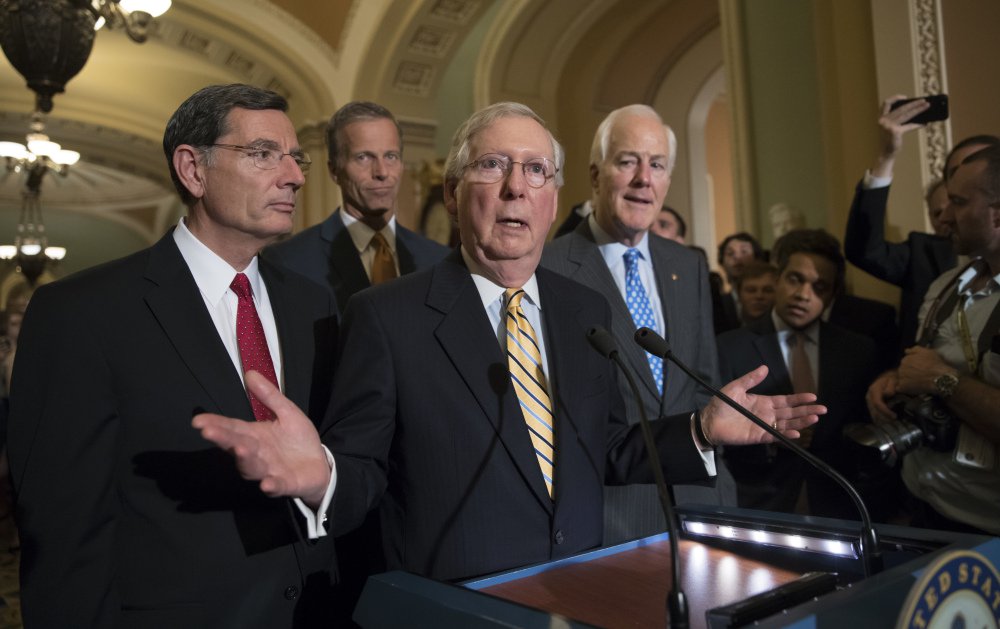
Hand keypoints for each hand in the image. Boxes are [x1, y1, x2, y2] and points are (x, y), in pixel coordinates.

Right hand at [192, 371, 330, 506]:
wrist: (320, 464)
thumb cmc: (298, 439)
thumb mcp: (287, 412)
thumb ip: (269, 396)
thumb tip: (250, 373)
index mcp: (254, 436)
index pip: (232, 428)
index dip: (215, 424)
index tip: (198, 420)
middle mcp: (256, 454)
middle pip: (236, 446)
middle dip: (223, 439)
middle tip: (209, 432)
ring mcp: (269, 471)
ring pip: (252, 467)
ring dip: (245, 459)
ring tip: (239, 448)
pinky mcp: (285, 484)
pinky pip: (276, 486)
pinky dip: (271, 486)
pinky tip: (266, 484)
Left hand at [701, 365, 824, 445]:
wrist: (708, 420)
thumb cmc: (721, 404)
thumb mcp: (735, 387)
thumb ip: (750, 379)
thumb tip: (765, 367)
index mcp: (763, 402)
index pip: (786, 400)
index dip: (799, 399)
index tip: (813, 397)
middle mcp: (767, 414)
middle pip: (791, 413)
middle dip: (807, 410)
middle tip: (822, 410)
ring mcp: (764, 426)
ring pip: (787, 424)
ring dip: (801, 422)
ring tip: (814, 418)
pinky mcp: (758, 436)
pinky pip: (775, 436)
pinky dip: (786, 434)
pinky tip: (796, 433)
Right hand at [866, 370, 899, 422]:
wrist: (891, 376)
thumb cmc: (894, 378)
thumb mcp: (894, 380)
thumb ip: (890, 387)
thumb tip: (887, 394)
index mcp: (874, 390)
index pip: (877, 403)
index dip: (885, 412)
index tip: (894, 416)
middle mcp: (869, 396)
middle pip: (874, 411)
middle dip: (884, 419)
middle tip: (894, 423)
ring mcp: (869, 400)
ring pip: (873, 413)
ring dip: (881, 420)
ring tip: (890, 424)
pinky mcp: (871, 403)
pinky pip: (873, 413)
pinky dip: (878, 419)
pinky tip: (884, 424)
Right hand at [871, 95, 929, 177]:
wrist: (886, 153)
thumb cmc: (890, 139)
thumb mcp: (891, 127)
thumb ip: (897, 118)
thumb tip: (915, 110)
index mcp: (881, 118)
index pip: (886, 103)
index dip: (895, 98)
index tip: (905, 97)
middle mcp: (883, 120)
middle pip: (901, 108)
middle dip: (914, 103)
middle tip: (924, 101)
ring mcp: (888, 126)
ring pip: (907, 114)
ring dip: (918, 109)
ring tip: (927, 106)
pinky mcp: (895, 131)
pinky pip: (909, 125)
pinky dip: (918, 124)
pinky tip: (924, 123)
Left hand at [897, 346, 955, 395]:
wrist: (940, 378)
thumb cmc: (935, 365)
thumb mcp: (927, 352)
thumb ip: (915, 349)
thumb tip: (906, 350)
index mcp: (905, 360)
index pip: (905, 363)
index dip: (913, 366)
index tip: (919, 369)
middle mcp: (901, 368)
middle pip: (902, 371)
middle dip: (909, 373)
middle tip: (919, 376)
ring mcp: (901, 378)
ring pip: (901, 379)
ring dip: (907, 381)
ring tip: (918, 382)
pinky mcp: (903, 387)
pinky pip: (900, 388)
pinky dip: (905, 389)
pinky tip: (913, 388)